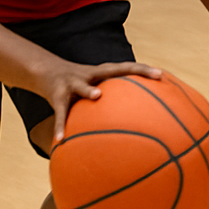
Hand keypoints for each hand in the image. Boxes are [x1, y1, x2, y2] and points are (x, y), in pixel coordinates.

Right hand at [38, 57, 162, 143]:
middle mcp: (91, 74)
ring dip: (89, 90)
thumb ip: (111, 101)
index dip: (144, 70)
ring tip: (97, 96)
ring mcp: (73, 83)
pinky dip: (60, 126)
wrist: (46, 71)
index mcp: (102, 72)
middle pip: (116, 68)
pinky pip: (60, 113)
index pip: (127, 68)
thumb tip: (130, 125)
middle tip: (155, 75)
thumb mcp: (94, 88)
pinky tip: (60, 140)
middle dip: (136, 70)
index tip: (162, 75)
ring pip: (83, 86)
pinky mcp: (57, 96)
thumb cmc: (79, 85)